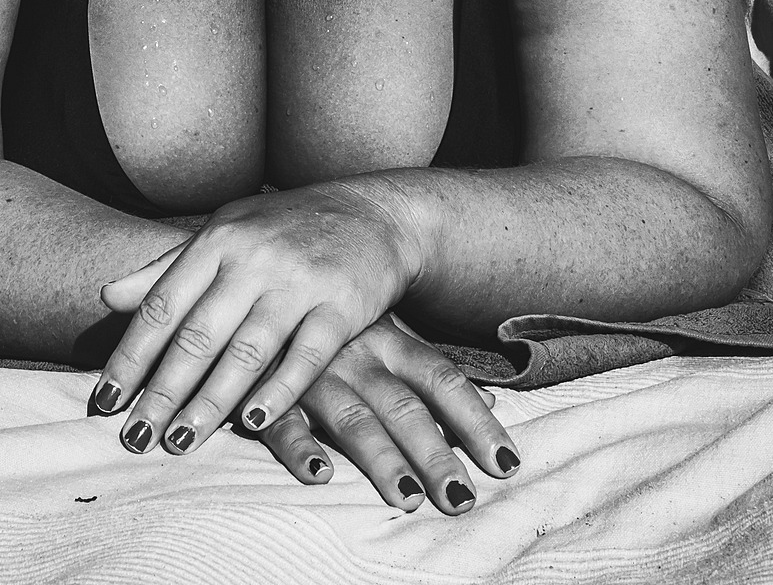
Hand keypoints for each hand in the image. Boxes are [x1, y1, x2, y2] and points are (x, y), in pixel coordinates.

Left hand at [94, 180, 424, 456]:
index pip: (161, 306)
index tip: (103, 403)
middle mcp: (254, 257)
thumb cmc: (286, 229)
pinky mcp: (342, 304)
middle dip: (161, 394)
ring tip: (180, 443)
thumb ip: (169, 267)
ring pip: (246, 352)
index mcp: (218, 239)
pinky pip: (305, 358)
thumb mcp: (226, 232)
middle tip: (134, 439)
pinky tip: (251, 425)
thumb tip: (108, 296)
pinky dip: (277, 393)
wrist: (373, 213)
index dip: (129, 358)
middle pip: (197, 336)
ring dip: (210, 404)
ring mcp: (299, 280)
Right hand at [261, 317, 519, 513]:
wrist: (266, 274)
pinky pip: (283, 421)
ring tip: (409, 497)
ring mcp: (314, 374)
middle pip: (404, 408)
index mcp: (390, 341)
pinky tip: (318, 475)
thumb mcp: (388, 330)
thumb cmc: (338, 317)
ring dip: (381, 459)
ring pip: (353, 418)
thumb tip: (492, 399)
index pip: (443, 382)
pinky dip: (300, 447)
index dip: (475, 422)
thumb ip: (431, 369)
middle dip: (435, 454)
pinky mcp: (268, 391)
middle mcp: (358, 356)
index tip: (506, 463)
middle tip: (461, 498)